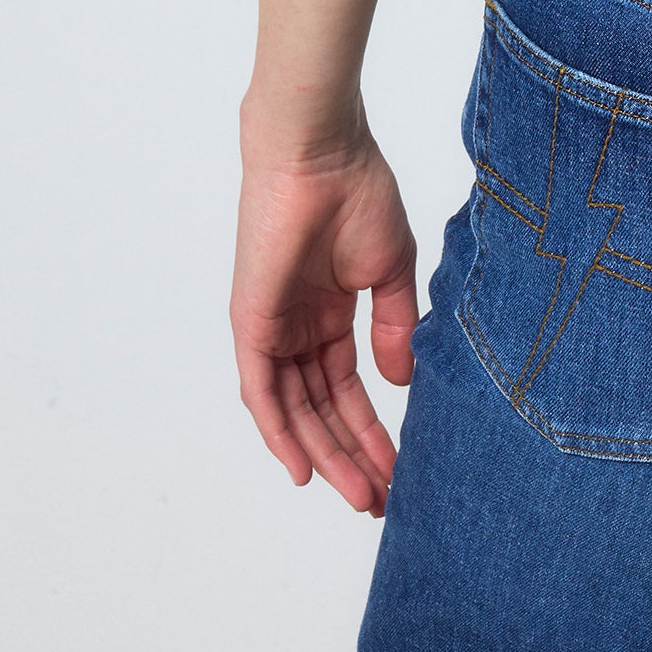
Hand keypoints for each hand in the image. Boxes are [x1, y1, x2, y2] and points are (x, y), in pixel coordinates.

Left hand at [231, 128, 418, 515]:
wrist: (320, 152)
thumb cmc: (357, 192)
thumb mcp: (390, 269)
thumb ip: (395, 327)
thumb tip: (401, 383)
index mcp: (329, 314)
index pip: (346, 390)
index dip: (371, 432)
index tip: (397, 471)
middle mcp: (297, 329)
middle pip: (321, 411)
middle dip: (350, 456)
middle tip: (379, 499)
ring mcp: (272, 328)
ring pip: (294, 411)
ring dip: (324, 455)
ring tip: (356, 494)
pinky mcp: (251, 323)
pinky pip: (260, 392)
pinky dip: (278, 433)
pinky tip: (302, 469)